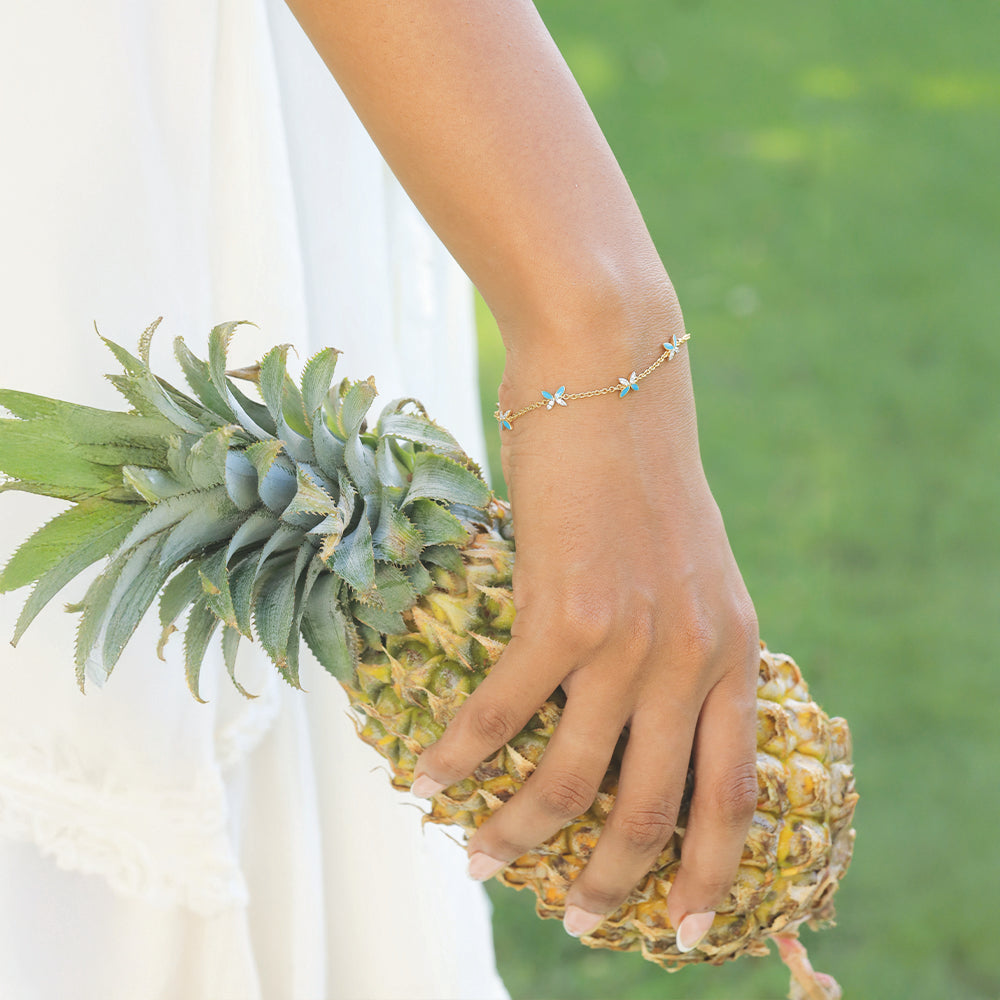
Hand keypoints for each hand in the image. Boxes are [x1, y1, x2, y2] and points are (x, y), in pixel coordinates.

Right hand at [413, 320, 758, 949]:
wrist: (614, 376)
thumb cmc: (637, 470)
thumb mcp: (689, 568)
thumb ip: (681, 640)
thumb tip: (633, 713)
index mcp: (733, 652)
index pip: (736, 794)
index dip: (714, 874)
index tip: (688, 928)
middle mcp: (691, 658)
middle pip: (655, 811)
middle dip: (613, 883)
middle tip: (579, 921)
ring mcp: (629, 640)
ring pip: (570, 778)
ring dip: (522, 835)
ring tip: (482, 864)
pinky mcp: (562, 611)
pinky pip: (501, 713)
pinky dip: (460, 755)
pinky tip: (427, 779)